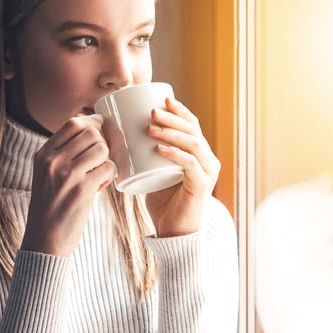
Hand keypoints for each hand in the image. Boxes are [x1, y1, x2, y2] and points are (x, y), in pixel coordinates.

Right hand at [20, 114, 115, 255]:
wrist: (43, 239)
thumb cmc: (50, 206)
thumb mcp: (46, 174)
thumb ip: (62, 154)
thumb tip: (93, 131)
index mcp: (43, 154)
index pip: (73, 123)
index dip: (93, 124)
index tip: (100, 133)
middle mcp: (53, 161)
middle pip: (91, 133)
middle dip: (103, 144)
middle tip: (101, 160)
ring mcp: (68, 174)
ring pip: (102, 149)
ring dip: (107, 160)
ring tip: (99, 174)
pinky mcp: (83, 189)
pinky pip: (108, 168)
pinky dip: (109, 176)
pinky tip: (100, 186)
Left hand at [144, 98, 220, 236]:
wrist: (173, 233)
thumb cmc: (163, 204)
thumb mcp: (155, 173)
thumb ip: (148, 157)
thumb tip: (123, 137)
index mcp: (200, 155)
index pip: (193, 126)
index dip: (179, 111)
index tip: (162, 99)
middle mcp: (208, 161)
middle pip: (193, 131)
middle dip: (173, 117)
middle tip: (152, 111)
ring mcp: (207, 173)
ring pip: (193, 144)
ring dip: (171, 132)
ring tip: (150, 128)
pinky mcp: (201, 186)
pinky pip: (190, 164)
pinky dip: (174, 154)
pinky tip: (159, 148)